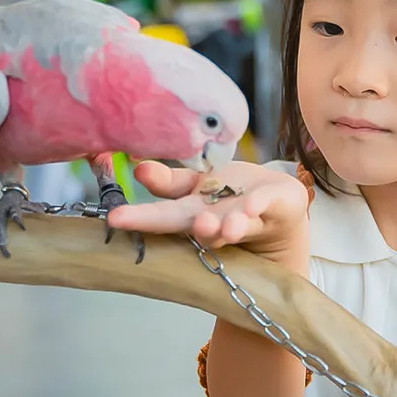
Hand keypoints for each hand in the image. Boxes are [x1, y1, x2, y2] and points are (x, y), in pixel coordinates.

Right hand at [105, 160, 308, 265]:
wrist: (280, 211)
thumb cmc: (232, 197)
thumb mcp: (197, 187)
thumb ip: (169, 182)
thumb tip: (139, 168)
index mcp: (195, 215)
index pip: (165, 216)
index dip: (140, 218)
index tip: (116, 219)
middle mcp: (220, 224)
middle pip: (202, 226)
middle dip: (194, 228)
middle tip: (193, 226)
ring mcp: (251, 218)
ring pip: (236, 224)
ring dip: (227, 227)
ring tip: (222, 226)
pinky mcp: (279, 206)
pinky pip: (268, 204)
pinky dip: (259, 206)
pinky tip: (251, 207)